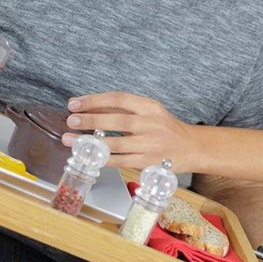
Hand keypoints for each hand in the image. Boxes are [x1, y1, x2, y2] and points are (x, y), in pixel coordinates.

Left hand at [63, 91, 198, 172]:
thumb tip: (90, 108)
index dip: (94, 100)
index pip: (119, 99)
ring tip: (70, 140)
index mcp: (149, 106)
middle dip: (90, 120)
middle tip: (71, 120)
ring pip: (116, 143)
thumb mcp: (149, 112)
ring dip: (91, 142)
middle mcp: (150, 124)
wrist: (191, 147)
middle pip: (117, 120)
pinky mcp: (147, 162)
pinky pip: (120, 161)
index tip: (75, 103)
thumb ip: (124, 110)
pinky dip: (103, 159)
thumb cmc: (166, 128)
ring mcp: (149, 145)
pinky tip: (88, 156)